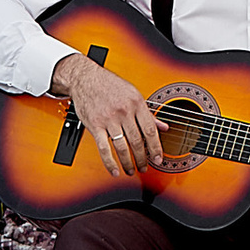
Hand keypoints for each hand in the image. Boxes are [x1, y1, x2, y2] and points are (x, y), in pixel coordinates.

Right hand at [53, 51, 169, 179]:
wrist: (85, 78)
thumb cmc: (110, 85)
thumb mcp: (133, 94)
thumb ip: (148, 113)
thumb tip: (163, 126)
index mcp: (136, 103)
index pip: (150, 130)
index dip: (155, 147)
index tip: (158, 158)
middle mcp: (124, 111)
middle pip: (137, 141)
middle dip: (142, 158)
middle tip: (145, 167)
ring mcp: (109, 119)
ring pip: (122, 147)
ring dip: (128, 162)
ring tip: (131, 171)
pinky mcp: (95, 125)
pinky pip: (104, 148)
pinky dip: (110, 162)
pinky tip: (115, 170)